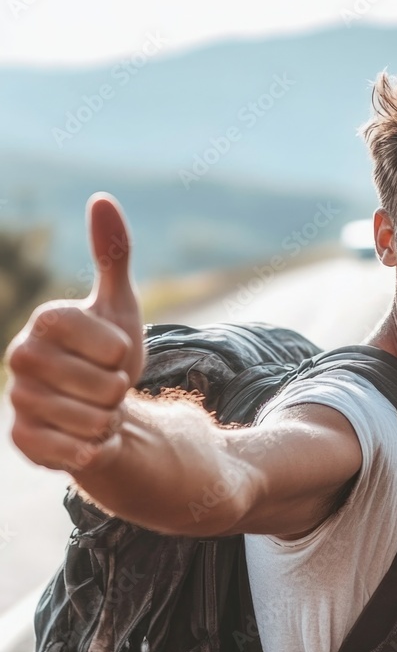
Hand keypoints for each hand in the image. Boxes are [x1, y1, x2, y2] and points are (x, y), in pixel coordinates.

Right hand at [5, 193, 144, 473]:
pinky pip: (71, 452)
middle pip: (105, 386)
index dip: (122, 354)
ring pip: (92, 421)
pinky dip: (92, 449)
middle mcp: (22, 356)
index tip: (113, 352)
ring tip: (96, 410)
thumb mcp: (119, 306)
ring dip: (108, 422)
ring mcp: (19, 399)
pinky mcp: (22, 439)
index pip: (108, 344)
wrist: (98, 407)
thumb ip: (112, 255)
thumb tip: (102, 199)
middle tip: (106, 387)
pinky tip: (85, 439)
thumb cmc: (108, 354)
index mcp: (46, 321)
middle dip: (120, 392)